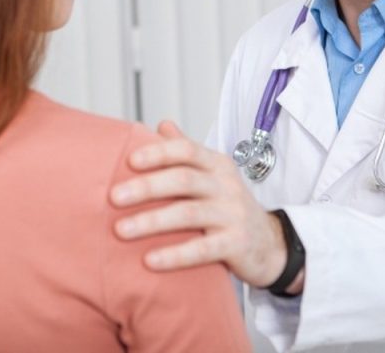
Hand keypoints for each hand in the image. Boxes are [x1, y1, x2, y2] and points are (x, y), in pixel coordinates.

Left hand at [110, 121, 287, 287]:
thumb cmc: (229, 205)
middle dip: (146, 187)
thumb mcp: (213, 174)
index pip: (186, 150)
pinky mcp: (237, 244)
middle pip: (183, 180)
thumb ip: (187, 151)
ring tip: (121, 230)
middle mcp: (226, 185)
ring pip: (189, 213)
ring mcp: (233, 214)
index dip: (158, 153)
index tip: (129, 161)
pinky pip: (202, 249)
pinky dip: (175, 255)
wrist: (271, 243)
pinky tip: (149, 260)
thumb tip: (161, 123)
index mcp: (217, 164)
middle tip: (113, 197)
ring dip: (152, 221)